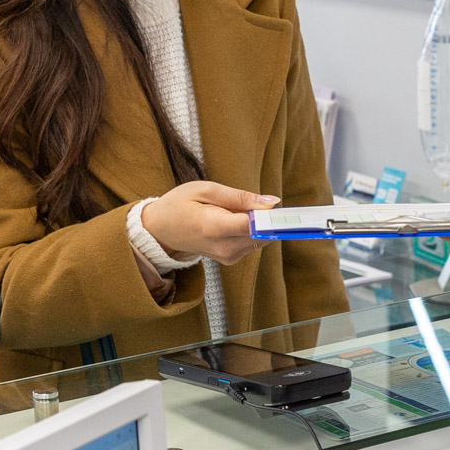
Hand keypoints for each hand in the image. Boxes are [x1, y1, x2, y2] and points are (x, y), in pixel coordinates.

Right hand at [141, 182, 277, 266]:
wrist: (160, 230)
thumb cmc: (180, 204)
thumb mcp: (206, 190)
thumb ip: (240, 197)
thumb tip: (272, 202)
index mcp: (215, 228)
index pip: (256, 226)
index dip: (275, 217)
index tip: (290, 211)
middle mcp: (225, 248)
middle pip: (263, 233)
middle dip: (269, 217)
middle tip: (262, 200)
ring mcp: (228, 257)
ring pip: (261, 238)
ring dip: (259, 223)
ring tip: (236, 209)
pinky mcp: (231, 259)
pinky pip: (253, 242)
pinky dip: (251, 230)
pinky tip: (234, 220)